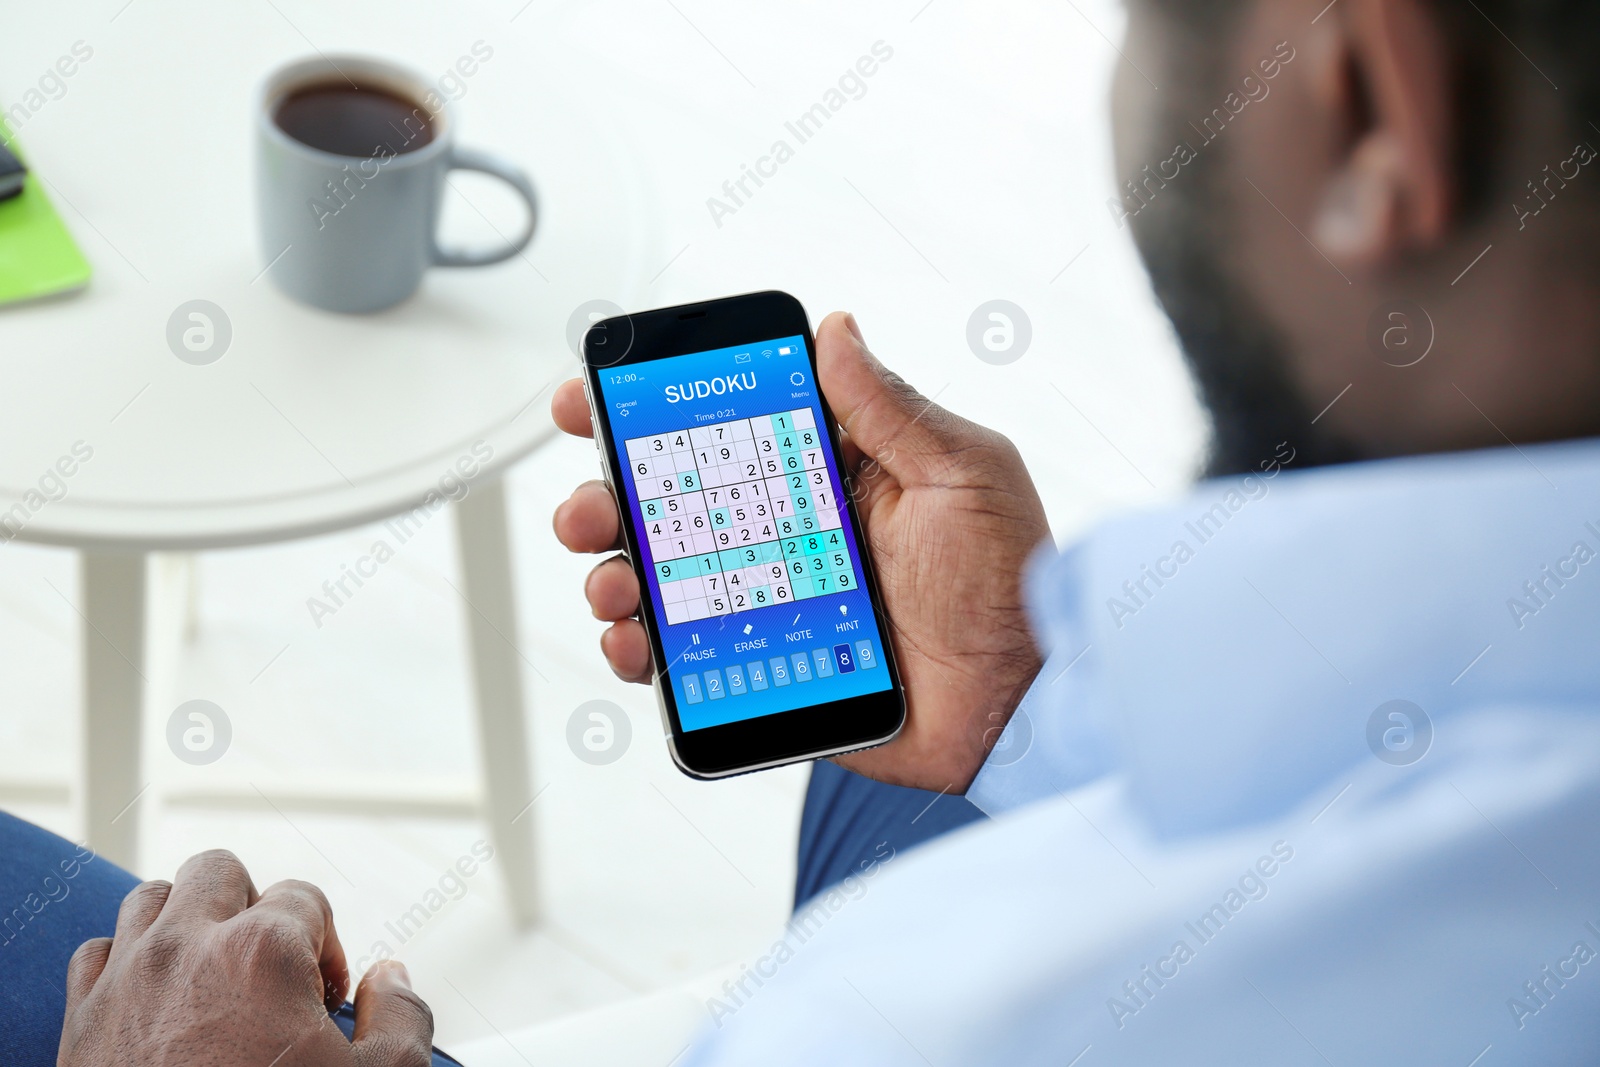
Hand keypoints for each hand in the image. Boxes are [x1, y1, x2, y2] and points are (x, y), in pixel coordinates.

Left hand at [58, 850, 434, 1066]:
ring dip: (186, 923)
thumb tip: (391, 976)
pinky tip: (158, 1007)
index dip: (328, 946)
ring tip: (214, 979)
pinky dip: (127, 964)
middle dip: (251, 907)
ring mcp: (126, 979)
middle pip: (219, 871)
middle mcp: (187, 946)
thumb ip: (402, 1019)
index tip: (323, 1003)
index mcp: (263, 950)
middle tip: (271, 971)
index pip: (305, 898)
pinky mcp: (83, 1021)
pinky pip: (98, 953)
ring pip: (152, 898)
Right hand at [552, 312, 1050, 792]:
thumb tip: (836, 332)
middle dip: (611, 497)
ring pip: (664, 578)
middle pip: (674, 503)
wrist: (1024, 710)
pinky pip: (684, 659)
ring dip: (616, 571)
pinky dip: (640, 650)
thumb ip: (892, 410)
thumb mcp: (964, 477)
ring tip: (617, 582)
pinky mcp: (764, 667)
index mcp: (834, 475)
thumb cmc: (1013, 588)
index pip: (728, 428)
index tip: (595, 397)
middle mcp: (792, 533)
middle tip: (593, 508)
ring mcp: (773, 601)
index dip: (654, 411)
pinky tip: (635, 643)